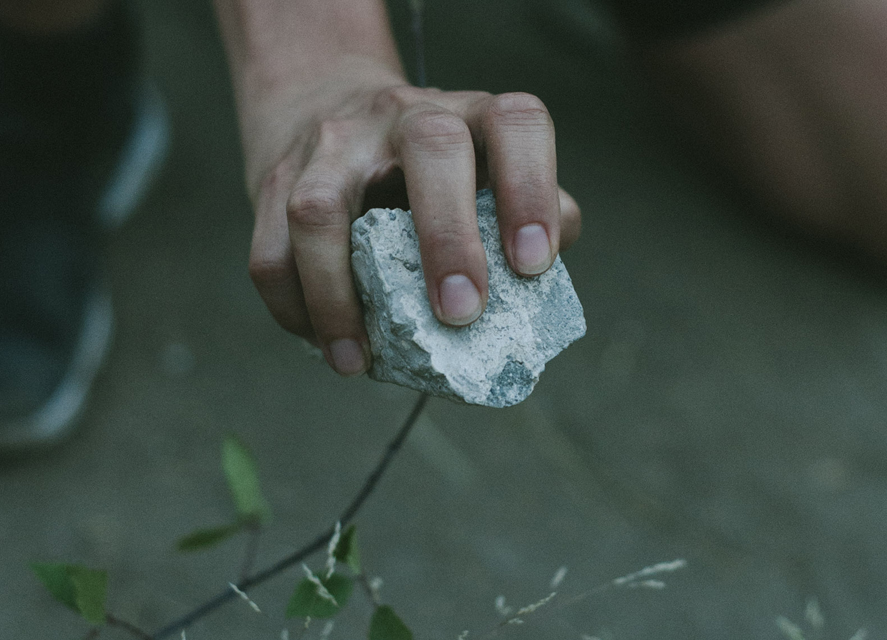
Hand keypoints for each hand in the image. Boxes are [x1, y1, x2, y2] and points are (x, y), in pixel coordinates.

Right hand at [238, 62, 581, 375]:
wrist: (324, 102)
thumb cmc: (431, 166)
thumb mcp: (487, 171)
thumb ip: (532, 215)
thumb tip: (543, 286)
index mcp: (472, 117)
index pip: (516, 124)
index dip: (531, 187)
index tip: (533, 263)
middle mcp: (405, 116)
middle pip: (432, 148)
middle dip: (448, 237)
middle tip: (461, 314)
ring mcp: (334, 145)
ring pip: (321, 209)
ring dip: (338, 295)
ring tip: (360, 361)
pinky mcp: (276, 181)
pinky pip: (270, 252)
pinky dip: (295, 310)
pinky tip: (329, 347)